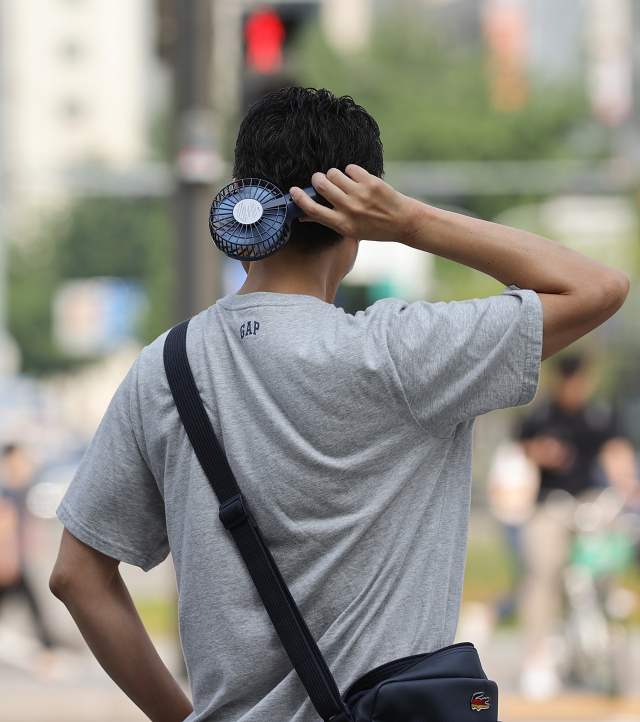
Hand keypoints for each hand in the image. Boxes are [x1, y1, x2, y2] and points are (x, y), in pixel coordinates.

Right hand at [289, 165, 418, 242]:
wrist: (402, 221)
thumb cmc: (373, 228)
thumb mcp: (349, 231)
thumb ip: (326, 221)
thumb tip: (302, 216)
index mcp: (342, 224)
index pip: (313, 209)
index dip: (299, 198)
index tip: (293, 191)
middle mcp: (350, 209)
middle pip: (321, 185)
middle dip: (317, 179)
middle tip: (321, 181)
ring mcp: (361, 194)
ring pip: (333, 173)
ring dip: (334, 175)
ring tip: (342, 182)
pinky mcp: (371, 182)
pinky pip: (350, 168)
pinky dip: (351, 172)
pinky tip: (358, 180)